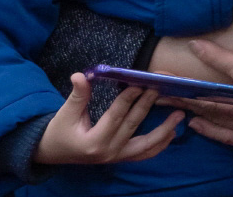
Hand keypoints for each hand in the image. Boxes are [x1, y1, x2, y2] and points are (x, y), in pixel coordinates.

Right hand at [35, 75, 182, 166]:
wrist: (53, 153)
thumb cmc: (59, 131)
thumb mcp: (65, 113)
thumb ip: (77, 95)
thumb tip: (80, 75)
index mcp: (93, 142)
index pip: (115, 116)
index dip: (128, 99)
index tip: (139, 83)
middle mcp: (107, 152)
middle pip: (132, 125)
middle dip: (147, 105)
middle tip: (159, 88)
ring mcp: (116, 157)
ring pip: (145, 145)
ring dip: (164, 130)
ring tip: (179, 115)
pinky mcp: (120, 158)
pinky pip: (143, 154)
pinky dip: (159, 145)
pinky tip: (172, 133)